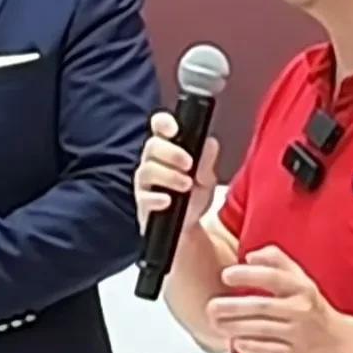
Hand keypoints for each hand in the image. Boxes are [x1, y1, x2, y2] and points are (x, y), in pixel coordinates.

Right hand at [133, 110, 220, 234]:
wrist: (188, 228)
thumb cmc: (194, 196)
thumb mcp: (207, 178)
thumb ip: (207, 160)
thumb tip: (210, 142)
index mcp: (166, 149)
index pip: (159, 127)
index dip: (164, 123)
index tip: (175, 130)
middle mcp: (151, 162)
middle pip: (151, 146)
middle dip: (171, 152)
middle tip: (189, 164)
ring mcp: (144, 183)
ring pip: (146, 170)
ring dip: (168, 176)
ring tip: (187, 185)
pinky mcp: (143, 204)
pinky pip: (144, 197)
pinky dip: (157, 198)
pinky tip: (169, 201)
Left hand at [208, 245, 341, 352]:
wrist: (341, 345)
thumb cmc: (312, 307)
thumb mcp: (301, 280)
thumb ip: (276, 260)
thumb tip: (249, 257)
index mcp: (302, 288)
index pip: (273, 277)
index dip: (247, 275)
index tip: (226, 275)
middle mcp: (301, 310)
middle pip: (261, 307)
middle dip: (231, 306)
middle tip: (211, 306)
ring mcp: (298, 336)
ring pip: (258, 330)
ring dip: (233, 326)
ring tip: (216, 322)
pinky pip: (263, 350)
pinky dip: (245, 345)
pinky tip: (234, 340)